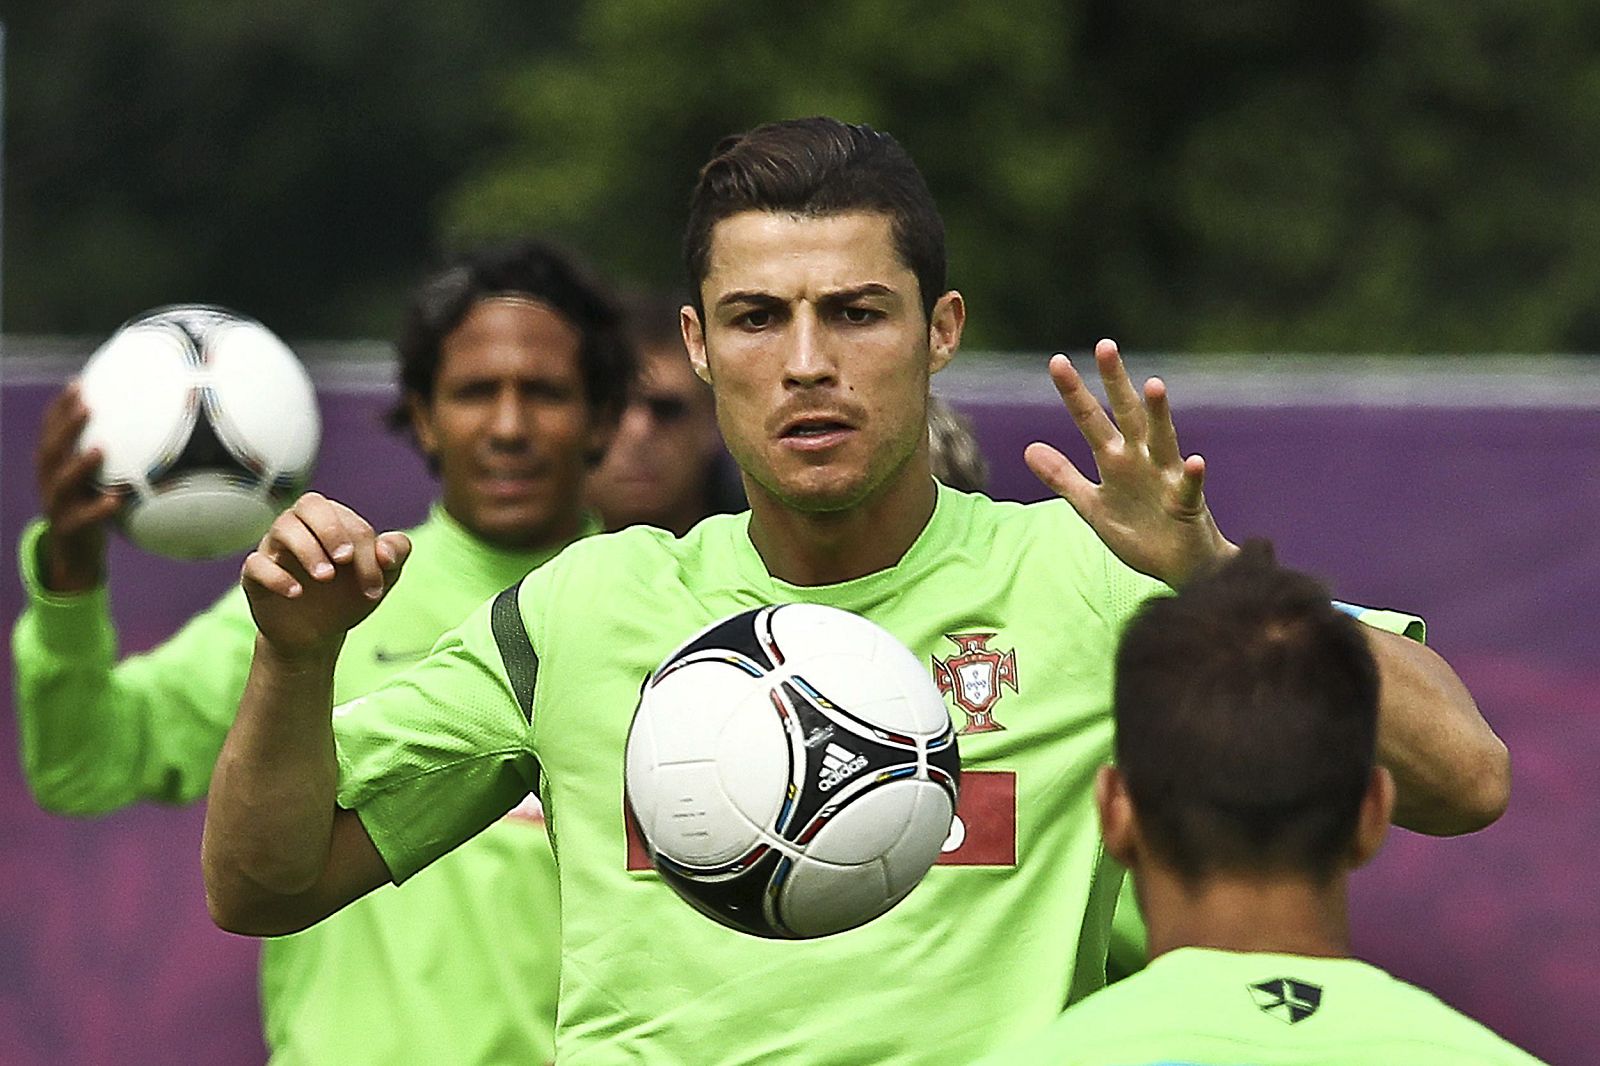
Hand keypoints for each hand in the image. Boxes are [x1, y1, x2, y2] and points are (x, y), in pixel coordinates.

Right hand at [34, 382, 122, 592]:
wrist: (75, 557)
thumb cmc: (92, 509)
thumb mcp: (96, 481)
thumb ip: (112, 457)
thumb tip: (149, 430)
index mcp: (55, 467)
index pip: (50, 431)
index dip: (60, 407)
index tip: (78, 382)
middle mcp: (50, 482)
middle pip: (51, 449)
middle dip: (66, 426)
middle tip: (87, 405)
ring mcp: (56, 506)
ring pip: (61, 482)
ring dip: (79, 464)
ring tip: (99, 450)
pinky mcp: (69, 529)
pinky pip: (82, 519)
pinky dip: (98, 509)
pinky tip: (117, 500)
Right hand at [240, 492, 410, 659]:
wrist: (318, 633)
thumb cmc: (347, 595)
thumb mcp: (381, 576)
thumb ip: (396, 554)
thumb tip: (385, 551)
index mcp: (333, 522)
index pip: (348, 520)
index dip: (365, 550)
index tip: (374, 585)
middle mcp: (302, 527)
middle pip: (310, 504)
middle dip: (331, 530)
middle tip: (345, 560)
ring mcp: (275, 549)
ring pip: (283, 527)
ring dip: (307, 550)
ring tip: (325, 577)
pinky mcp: (255, 575)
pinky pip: (256, 563)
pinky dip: (276, 576)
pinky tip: (296, 593)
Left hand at [1025, 339, 1235, 588]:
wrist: (1179, 567)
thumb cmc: (1139, 531)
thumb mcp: (1091, 506)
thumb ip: (1063, 477)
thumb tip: (1029, 449)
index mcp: (1116, 461)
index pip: (1090, 420)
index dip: (1074, 394)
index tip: (1057, 361)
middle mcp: (1141, 461)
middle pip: (1127, 415)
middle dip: (1116, 383)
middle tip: (1105, 345)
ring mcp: (1167, 479)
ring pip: (1163, 440)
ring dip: (1160, 414)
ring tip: (1154, 385)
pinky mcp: (1188, 504)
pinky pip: (1191, 487)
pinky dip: (1194, 475)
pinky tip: (1196, 461)